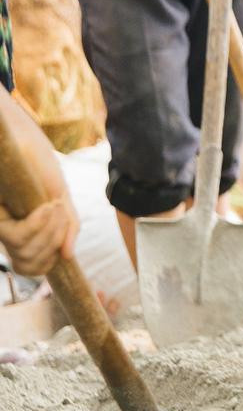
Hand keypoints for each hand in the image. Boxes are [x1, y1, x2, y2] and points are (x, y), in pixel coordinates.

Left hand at [0, 92, 77, 275]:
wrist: (25, 142)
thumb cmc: (42, 170)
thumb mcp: (62, 201)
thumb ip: (67, 229)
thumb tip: (67, 257)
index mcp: (23, 235)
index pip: (32, 268)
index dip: (48, 261)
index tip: (60, 241)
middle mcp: (8, 235)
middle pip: (31, 263)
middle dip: (54, 239)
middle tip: (61, 210)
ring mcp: (0, 226)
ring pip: (25, 251)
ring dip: (50, 230)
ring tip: (55, 204)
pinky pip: (18, 236)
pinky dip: (38, 224)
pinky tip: (47, 206)